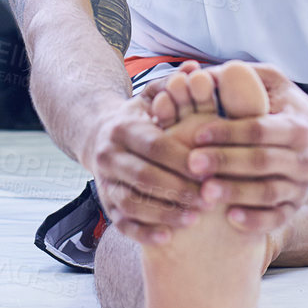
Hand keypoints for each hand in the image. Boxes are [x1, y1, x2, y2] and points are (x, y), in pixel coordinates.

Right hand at [82, 86, 207, 246]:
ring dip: (162, 214)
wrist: (98, 137)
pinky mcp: (105, 204)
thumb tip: (195, 68)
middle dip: (177, 190)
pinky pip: (121, 223)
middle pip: (143, 176)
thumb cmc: (139, 119)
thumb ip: (174, 86)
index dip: (182, 160)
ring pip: (131, 202)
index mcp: (123, 128)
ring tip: (192, 220)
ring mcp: (104, 182)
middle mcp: (109, 155)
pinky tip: (167, 238)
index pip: (155, 146)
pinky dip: (142, 233)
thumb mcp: (151, 98)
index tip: (209, 171)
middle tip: (208, 200)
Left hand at [151, 63, 307, 236]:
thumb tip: (202, 74)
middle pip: (261, 162)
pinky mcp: (297, 205)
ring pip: (268, 192)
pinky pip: (278, 217)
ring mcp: (302, 184)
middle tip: (192, 164)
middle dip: (225, 163)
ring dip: (236, 193)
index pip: (259, 129)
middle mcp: (304, 157)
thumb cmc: (287, 106)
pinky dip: (256, 221)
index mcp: (297, 125)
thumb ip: (241, 75)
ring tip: (205, 193)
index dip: (228, 132)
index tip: (198, 134)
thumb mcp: (272, 82)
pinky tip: (231, 218)